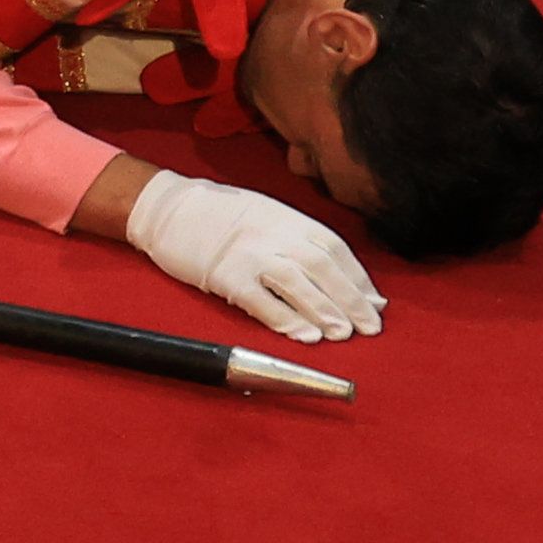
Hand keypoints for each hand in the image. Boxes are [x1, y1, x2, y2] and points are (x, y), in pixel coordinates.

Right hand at [119, 173, 381, 341]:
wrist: (167, 207)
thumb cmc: (220, 215)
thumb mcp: (266, 215)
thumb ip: (300, 241)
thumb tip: (342, 278)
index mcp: (286, 217)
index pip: (334, 247)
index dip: (358, 278)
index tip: (375, 304)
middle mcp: (273, 233)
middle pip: (323, 267)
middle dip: (351, 299)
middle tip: (370, 327)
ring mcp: (249, 253)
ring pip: (297, 283)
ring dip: (325, 310)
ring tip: (344, 335)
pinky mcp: (225, 274)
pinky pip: (260, 301)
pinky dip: (286, 319)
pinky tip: (304, 336)